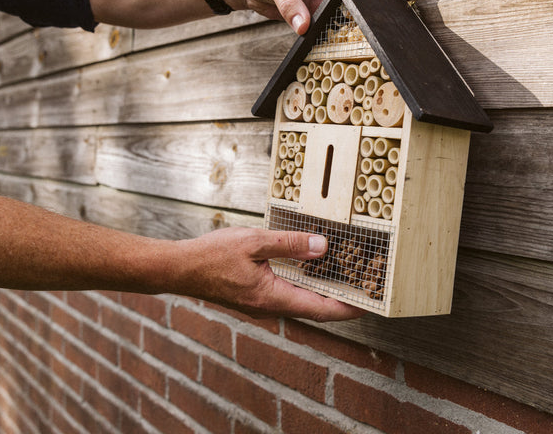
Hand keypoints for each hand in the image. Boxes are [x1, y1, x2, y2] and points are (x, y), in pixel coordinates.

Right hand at [173, 227, 365, 320]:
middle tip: (366, 288)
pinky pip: (289, 296)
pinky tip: (312, 271)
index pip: (321, 309)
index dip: (349, 309)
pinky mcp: (256, 297)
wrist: (181, 269)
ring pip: (302, 303)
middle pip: (316, 309)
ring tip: (347, 278)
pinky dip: (306, 286)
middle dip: (342, 301)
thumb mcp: (254, 241)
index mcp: (274, 298)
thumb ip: (289, 244)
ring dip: (324, 293)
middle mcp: (271, 307)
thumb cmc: (212, 256)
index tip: (371, 304)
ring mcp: (263, 304)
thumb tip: (322, 246)